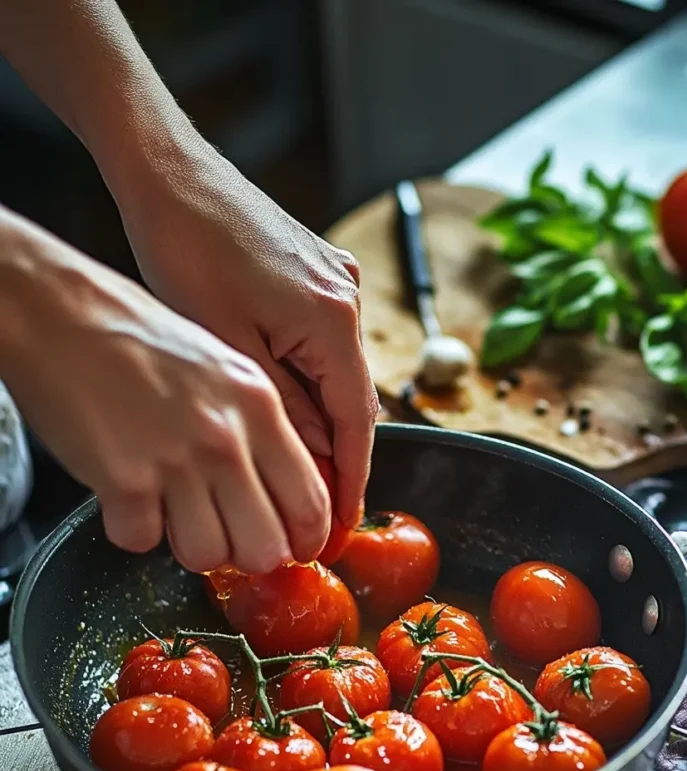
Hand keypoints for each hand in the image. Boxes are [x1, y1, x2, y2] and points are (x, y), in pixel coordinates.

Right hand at [0, 213, 331, 571]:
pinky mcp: (123, 480)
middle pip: (266, 547)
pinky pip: (143, 541)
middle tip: (229, 536)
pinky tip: (128, 495)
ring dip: (191, 546)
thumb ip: (259, 425)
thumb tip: (280, 488)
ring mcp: (175, 460)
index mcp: (259, 407)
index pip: (310, 501)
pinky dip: (133, 528)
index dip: (306, 540)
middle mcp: (225, 437)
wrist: (56, 309)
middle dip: (248, 554)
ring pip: (208, 556)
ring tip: (173, 512)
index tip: (295, 549)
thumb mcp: (225, 366)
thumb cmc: (136, 334)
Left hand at [113, 145, 377, 525]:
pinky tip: (285, 405)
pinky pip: (324, 343)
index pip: (358, 423)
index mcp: (331, 321)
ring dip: (320, 419)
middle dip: (336, 456)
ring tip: (293, 466)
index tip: (344, 525)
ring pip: (338, 373)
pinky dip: (310, 381)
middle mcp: (346, 300)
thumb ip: (280, 407)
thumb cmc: (186, 248)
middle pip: (354, 399)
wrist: (171, 172)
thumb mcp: (227, 345)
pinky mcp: (318, 273)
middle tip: (309, 507)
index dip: (352, 481)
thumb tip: (313, 460)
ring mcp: (336, 282)